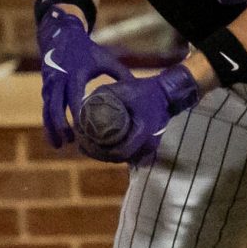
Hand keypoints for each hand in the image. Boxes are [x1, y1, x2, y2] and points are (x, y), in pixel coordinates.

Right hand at [35, 3, 128, 149]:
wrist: (61, 37)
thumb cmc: (86, 50)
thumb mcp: (105, 60)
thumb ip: (121, 74)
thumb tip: (139, 90)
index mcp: (74, 74)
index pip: (74, 98)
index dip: (78, 115)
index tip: (85, 131)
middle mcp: (58, 81)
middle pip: (56, 108)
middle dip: (61, 126)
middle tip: (70, 142)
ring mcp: (49, 86)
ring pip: (47, 111)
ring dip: (52, 129)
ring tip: (59, 146)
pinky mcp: (45, 89)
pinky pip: (45, 110)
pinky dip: (48, 124)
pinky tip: (54, 139)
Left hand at [75, 65, 200, 164]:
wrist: (166, 95)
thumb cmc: (143, 90)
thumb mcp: (122, 89)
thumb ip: (102, 96)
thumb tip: (80, 105)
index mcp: (143, 132)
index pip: (118, 152)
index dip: (98, 150)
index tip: (84, 140)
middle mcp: (147, 145)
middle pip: (116, 158)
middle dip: (95, 152)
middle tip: (80, 141)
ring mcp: (147, 149)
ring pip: (119, 158)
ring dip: (101, 154)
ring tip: (84, 142)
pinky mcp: (144, 149)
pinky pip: (124, 155)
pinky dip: (109, 152)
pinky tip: (95, 144)